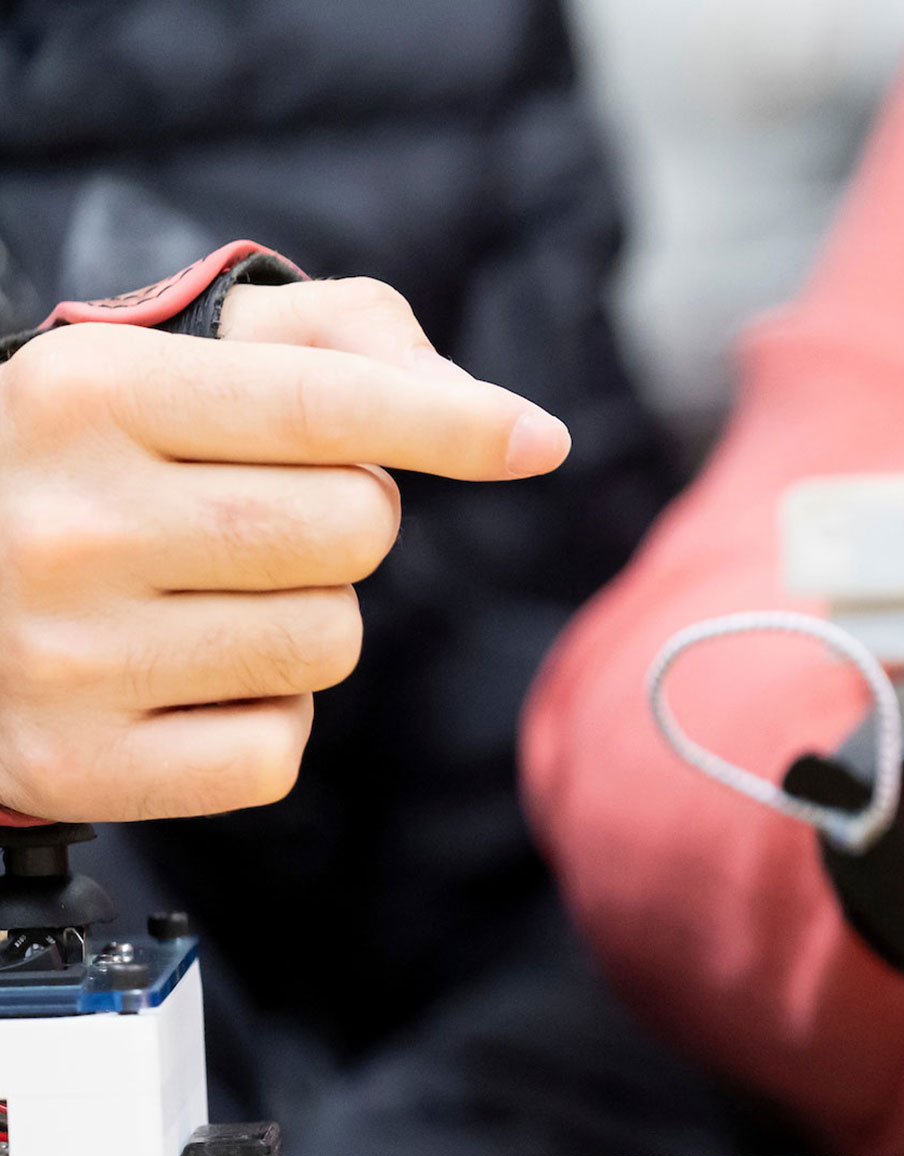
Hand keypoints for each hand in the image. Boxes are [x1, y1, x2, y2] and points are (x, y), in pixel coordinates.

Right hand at [0, 278, 570, 820]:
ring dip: (308, 618)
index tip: (537, 439)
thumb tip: (487, 414)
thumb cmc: (92, 456)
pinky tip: (184, 680)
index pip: (323, 409)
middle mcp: (67, 522)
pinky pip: (277, 752)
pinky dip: (262, 722)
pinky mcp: (80, 765)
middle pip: (354, 529)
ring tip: (205, 594)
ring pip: (329, 641)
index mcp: (88, 393)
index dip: (451, 427)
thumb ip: (339, 341)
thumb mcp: (177, 355)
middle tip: (256, 514)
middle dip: (349, 517)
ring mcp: (64, 654)